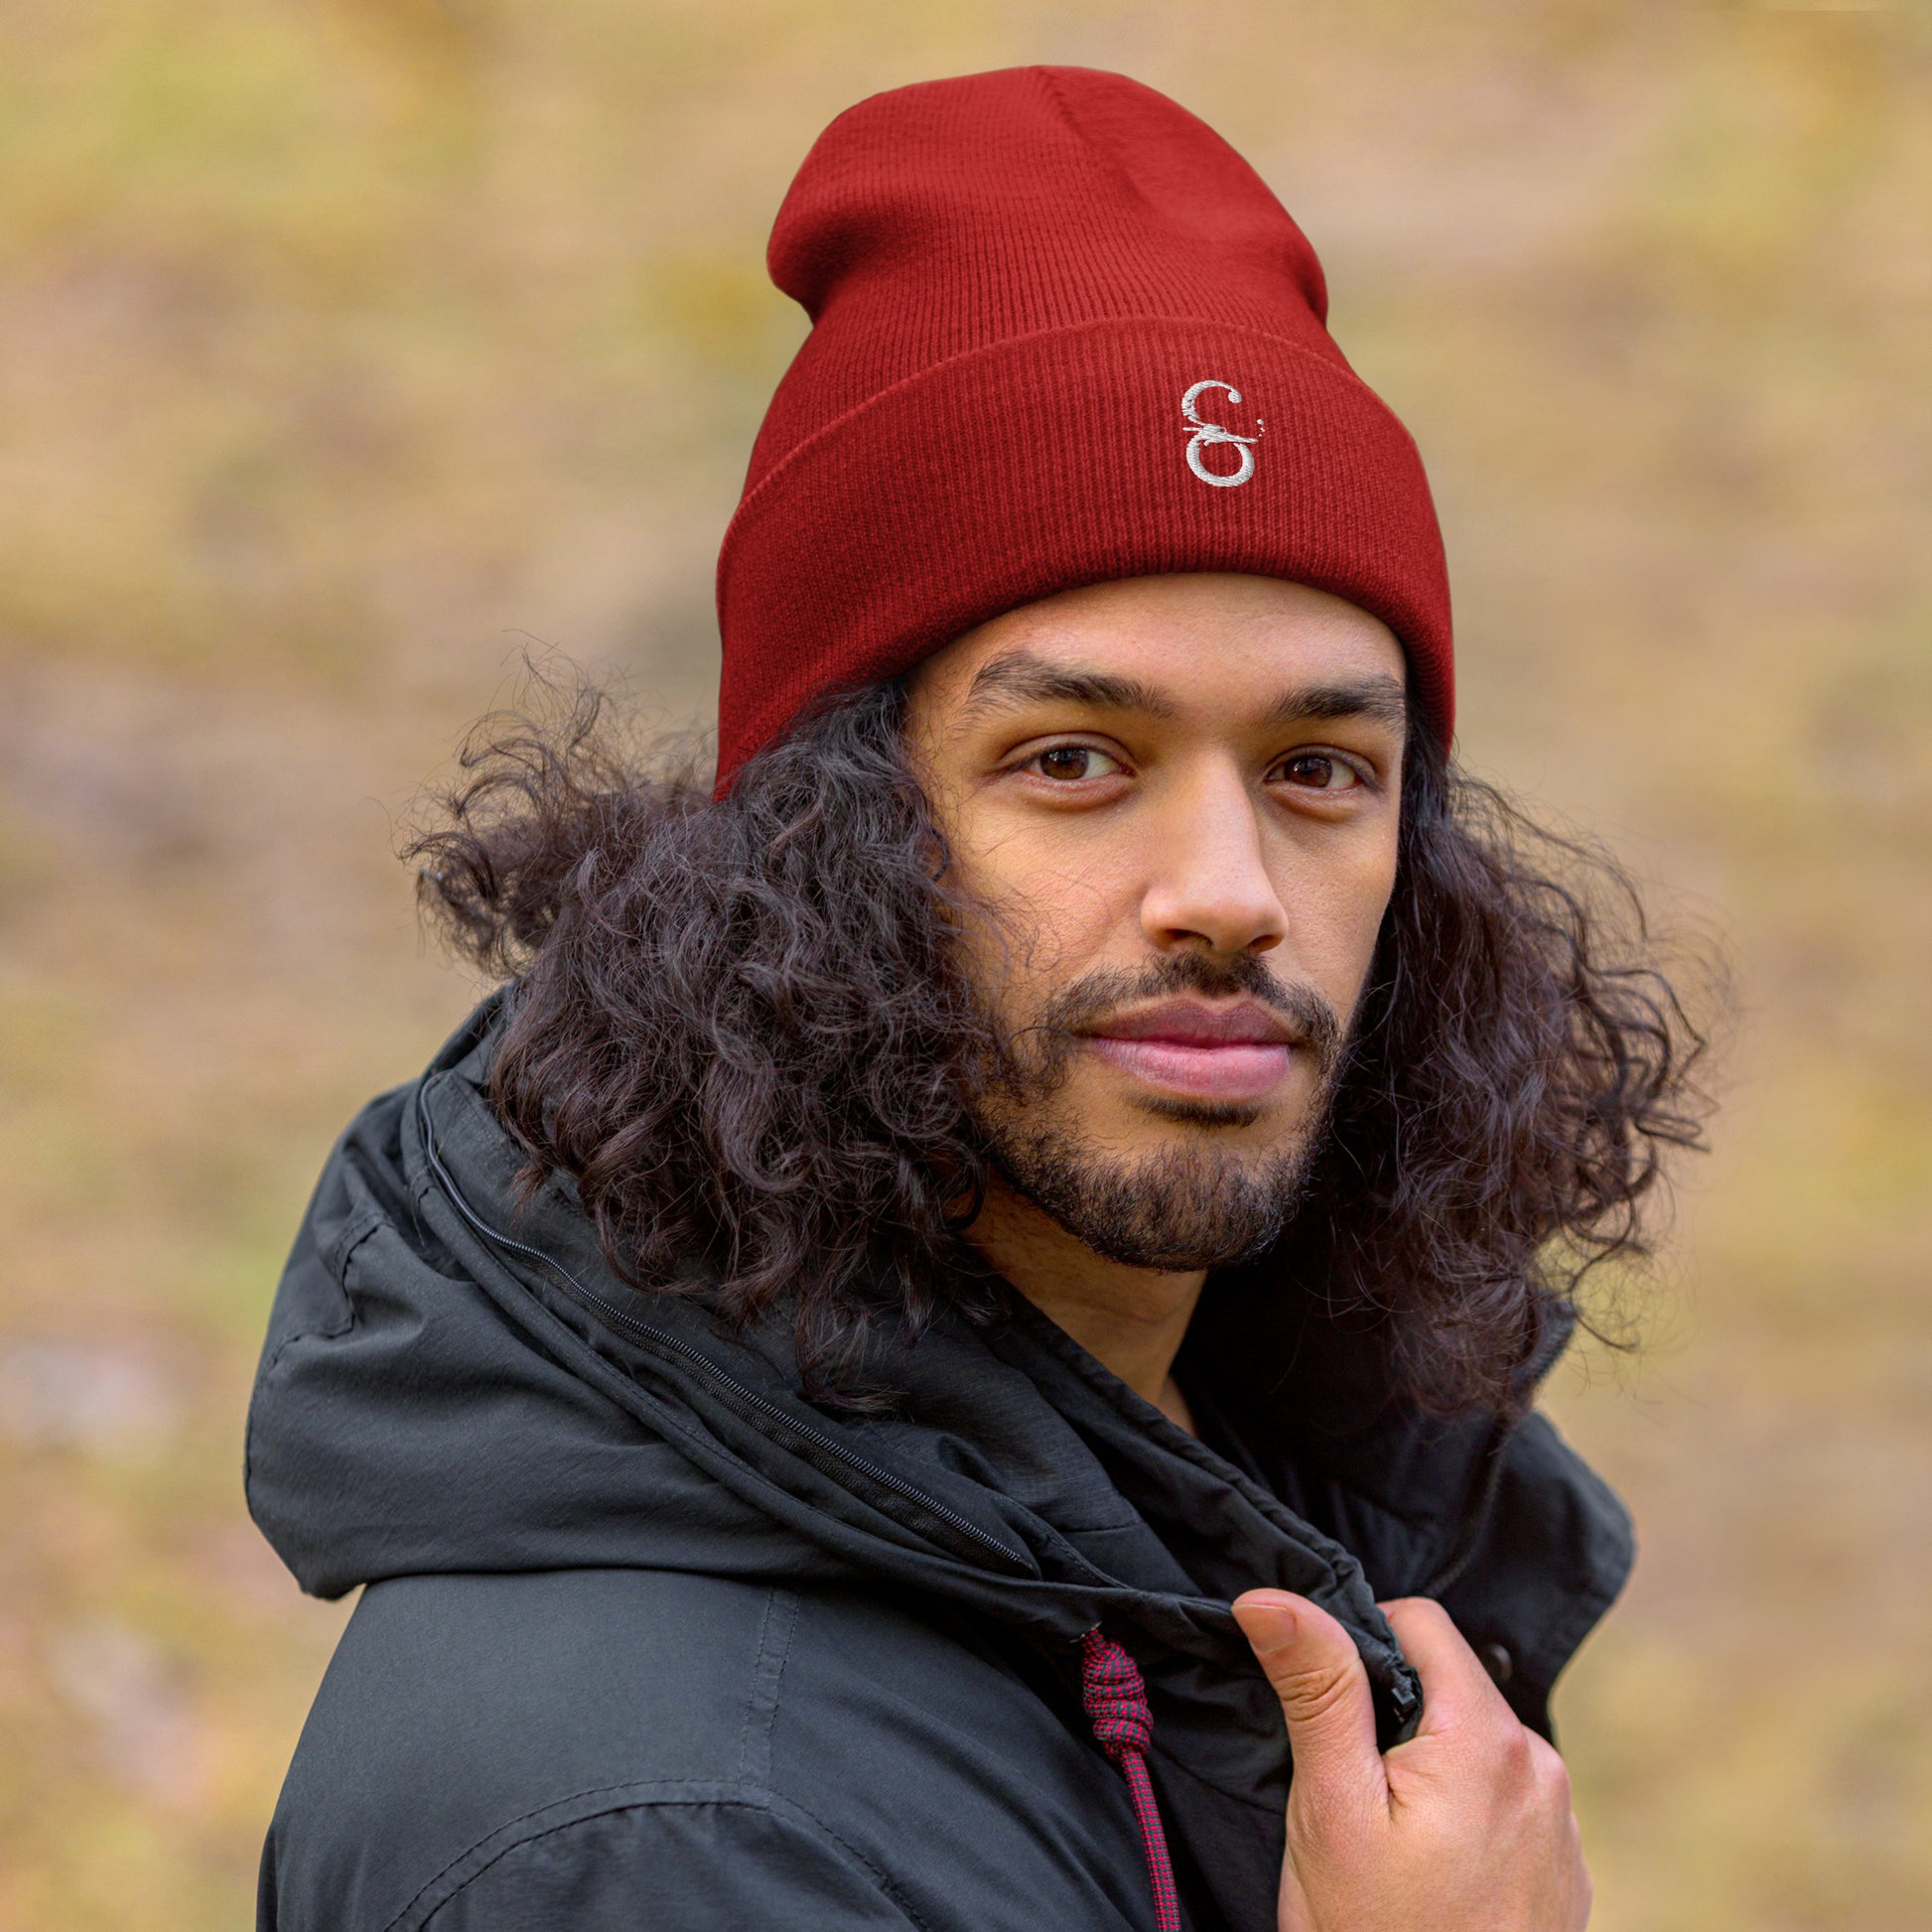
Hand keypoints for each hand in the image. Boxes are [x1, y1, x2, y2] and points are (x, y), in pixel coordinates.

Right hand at [1232, 1591, 1589, 1931]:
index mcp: (1489, 1739)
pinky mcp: (1564, 1872)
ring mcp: (1563, 1826)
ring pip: (1475, 1744)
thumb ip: (1317, 1688)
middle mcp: (1543, 1769)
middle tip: (1348, 1792)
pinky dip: (1462, 1814)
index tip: (1325, 1710)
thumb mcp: (1330, 1808)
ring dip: (1428, 1765)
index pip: (1421, 1622)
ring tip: (1387, 1845)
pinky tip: (1428, 1877)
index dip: (1359, 1644)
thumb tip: (1272, 1595)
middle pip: (1449, 1684)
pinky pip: (1504, 1801)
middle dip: (1392, 1715)